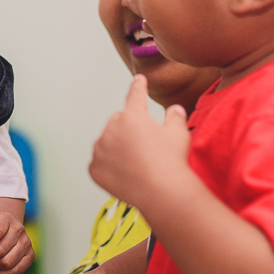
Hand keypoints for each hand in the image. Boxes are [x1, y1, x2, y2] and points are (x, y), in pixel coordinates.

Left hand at [89, 75, 190, 209]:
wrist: (162, 193)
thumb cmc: (172, 162)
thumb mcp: (179, 134)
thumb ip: (175, 117)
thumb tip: (175, 110)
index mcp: (133, 115)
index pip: (136, 95)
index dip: (138, 87)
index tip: (138, 79)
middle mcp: (112, 128)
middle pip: (118, 121)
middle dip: (129, 129)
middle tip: (146, 147)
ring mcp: (100, 149)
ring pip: (106, 142)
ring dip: (116, 147)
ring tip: (137, 164)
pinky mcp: (94, 168)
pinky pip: (99, 163)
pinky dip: (108, 167)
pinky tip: (126, 175)